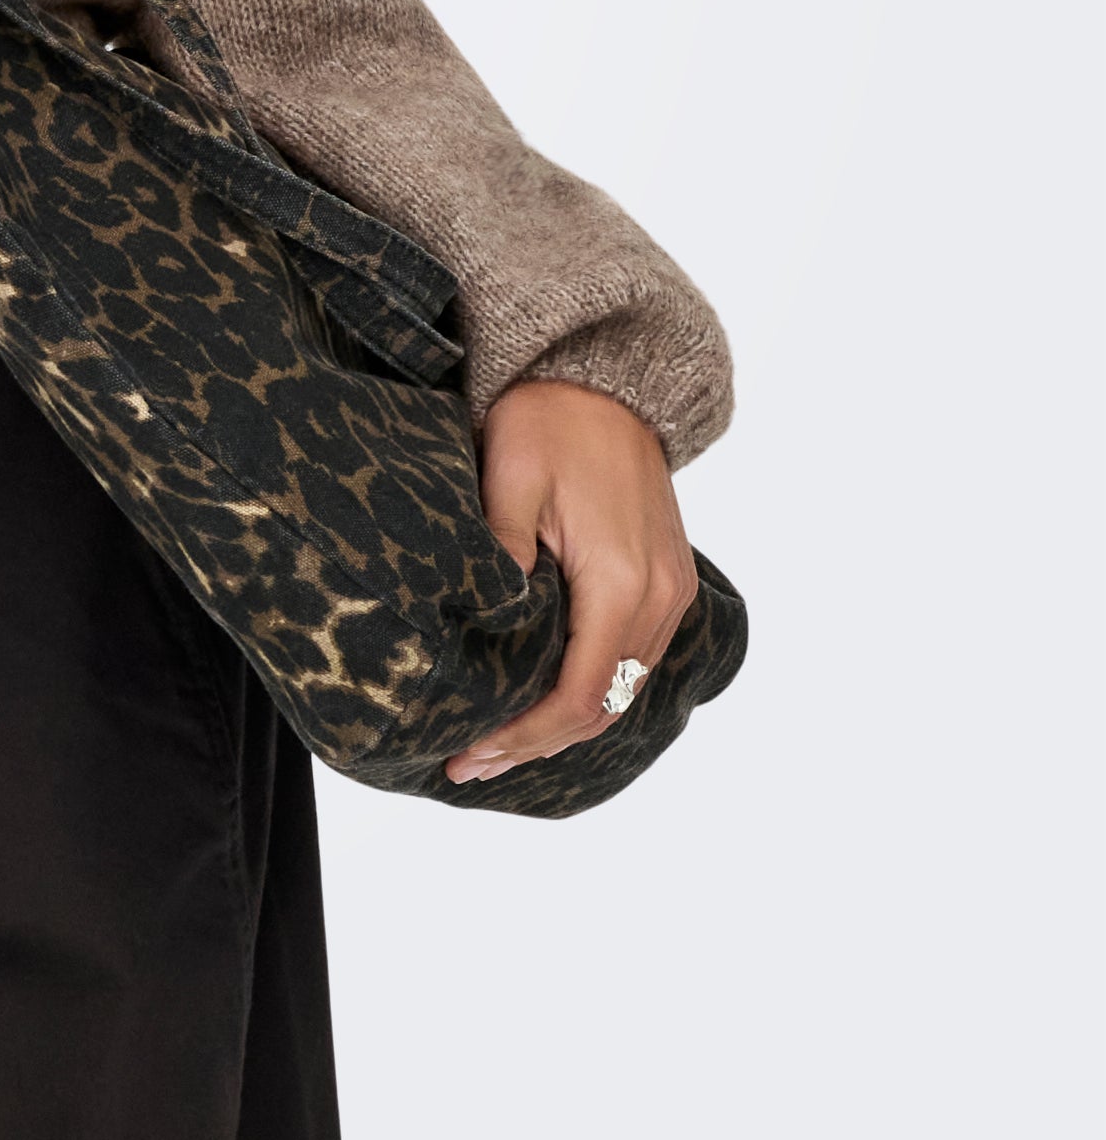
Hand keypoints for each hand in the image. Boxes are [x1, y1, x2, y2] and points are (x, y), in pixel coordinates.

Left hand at [446, 375, 696, 784]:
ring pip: (624, 689)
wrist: (605, 378)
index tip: (469, 752)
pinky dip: (593, 689)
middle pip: (606, 707)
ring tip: (498, 742)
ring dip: (565, 722)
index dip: (524, 736)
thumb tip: (482, 631)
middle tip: (470, 761)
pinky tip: (545, 698)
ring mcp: (671, 591)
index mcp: (621, 581)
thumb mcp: (510, 482)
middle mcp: (659, 597)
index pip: (578, 696)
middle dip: (538, 741)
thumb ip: (501, 558)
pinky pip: (634, 658)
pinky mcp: (667, 580)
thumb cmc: (550, 421)